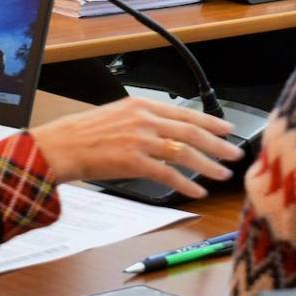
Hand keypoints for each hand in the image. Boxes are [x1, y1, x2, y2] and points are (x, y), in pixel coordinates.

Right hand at [29, 97, 243, 198]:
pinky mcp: (134, 161)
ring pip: (185, 153)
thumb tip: (168, 130)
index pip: (185, 113)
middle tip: (234, 153)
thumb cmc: (84, 133)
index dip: (210, 122)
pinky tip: (197, 190)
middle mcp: (144, 119)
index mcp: (142, 105)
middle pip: (191, 132)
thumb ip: (144, 119)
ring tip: (222, 174)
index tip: (227, 129)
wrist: (61, 145)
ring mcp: (140, 140)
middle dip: (217, 144)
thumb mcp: (118, 115)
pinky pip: (168, 174)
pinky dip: (186, 183)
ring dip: (208, 165)